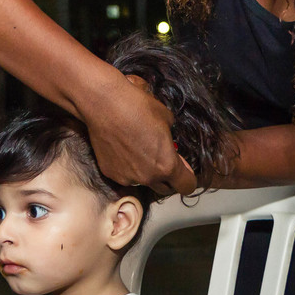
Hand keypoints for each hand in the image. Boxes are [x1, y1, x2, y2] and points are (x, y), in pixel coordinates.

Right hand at [81, 73, 195, 194]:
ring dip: (145, 172)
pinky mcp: (110, 173)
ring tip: (137, 151)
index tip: (184, 170)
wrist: (105, 106)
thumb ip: (170, 140)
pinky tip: (122, 150)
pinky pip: (124, 175)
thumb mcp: (167, 120)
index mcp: (167, 165)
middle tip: (162, 160)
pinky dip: (126, 167)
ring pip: (142, 181)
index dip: (188, 179)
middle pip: (165, 189)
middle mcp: (148, 177)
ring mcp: (127, 177)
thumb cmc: (138, 108)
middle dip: (167, 178)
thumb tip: (167, 144)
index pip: (186, 186)